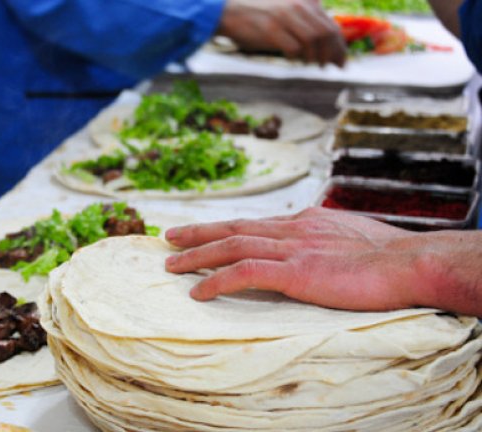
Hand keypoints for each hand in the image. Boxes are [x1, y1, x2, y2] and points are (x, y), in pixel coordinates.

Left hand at [165, 207, 481, 316]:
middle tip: (169, 237)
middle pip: (233, 228)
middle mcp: (291, 229)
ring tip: (171, 264)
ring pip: (230, 247)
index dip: (225, 228)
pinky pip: (243, 274)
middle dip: (198, 233)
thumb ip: (324, 238)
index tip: (205, 231)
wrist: (408, 262)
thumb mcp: (349, 236)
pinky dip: (216, 281)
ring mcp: (290, 248)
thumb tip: (314, 245)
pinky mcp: (294, 271)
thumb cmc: (388, 255)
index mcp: (304, 222)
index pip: (254, 224)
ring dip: (196, 256)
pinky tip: (198, 292)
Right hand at [218, 0, 346, 66]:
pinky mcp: (272, 30)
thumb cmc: (258, 17)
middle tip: (333, 66)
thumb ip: (305, 21)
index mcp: (304, 2)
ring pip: (313, 40)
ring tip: (315, 65)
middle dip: (333, 53)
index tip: (341, 59)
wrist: (230, 13)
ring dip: (317, 57)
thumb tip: (325, 45)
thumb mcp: (286, 10)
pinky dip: (299, 57)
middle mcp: (298, 7)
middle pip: (326, 33)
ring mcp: (285, 18)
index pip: (330, 25)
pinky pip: (294, 48)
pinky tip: (297, 61)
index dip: (340, 45)